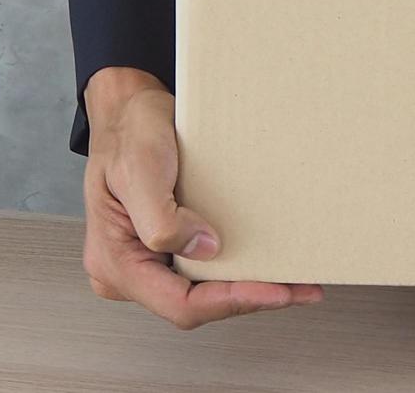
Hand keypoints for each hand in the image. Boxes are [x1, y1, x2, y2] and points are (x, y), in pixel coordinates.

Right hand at [81, 67, 323, 328]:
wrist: (131, 110)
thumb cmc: (129, 134)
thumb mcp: (140, 170)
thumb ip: (162, 220)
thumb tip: (203, 250)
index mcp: (116, 262)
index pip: (180, 303)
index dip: (232, 302)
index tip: (276, 291)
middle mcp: (130, 270)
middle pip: (196, 304)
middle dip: (249, 298)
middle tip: (299, 289)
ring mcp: (149, 260)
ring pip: (204, 291)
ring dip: (248, 287)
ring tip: (294, 282)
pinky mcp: (169, 246)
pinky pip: (205, 269)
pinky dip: (239, 270)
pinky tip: (267, 264)